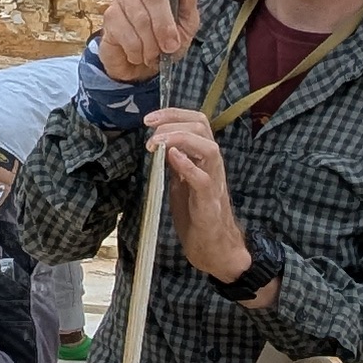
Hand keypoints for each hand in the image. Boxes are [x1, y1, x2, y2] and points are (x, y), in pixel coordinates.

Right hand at [93, 0, 200, 79]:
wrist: (144, 68)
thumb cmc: (167, 41)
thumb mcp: (187, 21)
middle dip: (164, 22)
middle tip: (171, 45)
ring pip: (140, 16)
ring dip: (152, 42)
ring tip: (155, 53)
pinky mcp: (108, 18)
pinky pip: (126, 32)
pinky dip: (138, 50)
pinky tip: (139, 54)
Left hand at [145, 106, 251, 282]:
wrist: (213, 248)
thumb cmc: (196, 215)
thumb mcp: (180, 182)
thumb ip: (174, 163)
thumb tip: (158, 144)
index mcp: (204, 157)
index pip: (196, 122)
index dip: (173, 114)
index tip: (149, 119)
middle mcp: (212, 165)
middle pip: (202, 127)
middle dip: (173, 121)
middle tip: (149, 130)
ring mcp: (213, 182)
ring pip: (208, 148)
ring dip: (180, 139)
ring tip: (157, 143)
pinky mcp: (209, 203)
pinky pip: (203, 179)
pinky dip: (187, 165)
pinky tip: (172, 157)